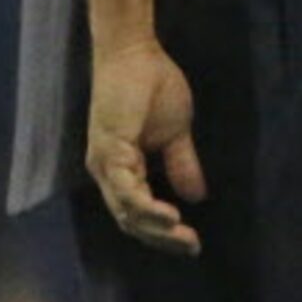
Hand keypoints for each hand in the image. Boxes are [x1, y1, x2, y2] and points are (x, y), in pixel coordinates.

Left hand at [87, 40, 205, 256]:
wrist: (135, 54)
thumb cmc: (153, 85)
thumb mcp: (177, 132)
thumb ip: (182, 163)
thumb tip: (197, 196)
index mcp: (121, 169)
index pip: (138, 213)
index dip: (163, 232)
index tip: (193, 243)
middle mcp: (107, 172)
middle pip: (130, 220)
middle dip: (162, 238)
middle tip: (192, 248)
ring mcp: (105, 163)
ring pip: (125, 211)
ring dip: (154, 228)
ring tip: (183, 236)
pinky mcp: (109, 150)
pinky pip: (125, 189)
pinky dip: (145, 206)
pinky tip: (169, 215)